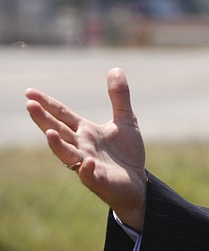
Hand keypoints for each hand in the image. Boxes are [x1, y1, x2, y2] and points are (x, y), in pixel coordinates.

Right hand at [26, 67, 147, 230]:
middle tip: (30, 105)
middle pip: (58, 131)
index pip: (62, 115)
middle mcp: (81, 147)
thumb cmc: (126, 153)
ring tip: (49, 132)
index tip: (29, 92)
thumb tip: (114, 68)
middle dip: (44, 119)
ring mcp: (87, 164)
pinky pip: (89, 175)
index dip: (47, 104)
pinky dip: (85, 169)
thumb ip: (119, 96)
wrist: (137, 182)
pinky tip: (85, 161)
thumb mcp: (125, 120)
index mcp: (86, 132)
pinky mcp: (99, 180)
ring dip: (57, 145)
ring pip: (67, 154)